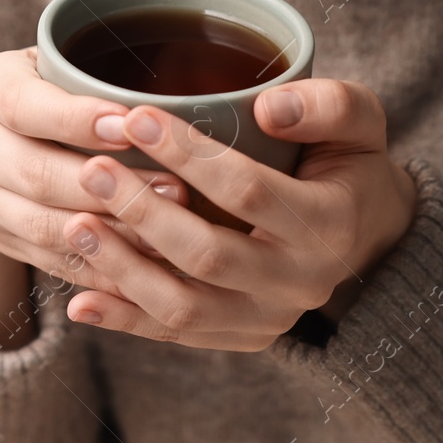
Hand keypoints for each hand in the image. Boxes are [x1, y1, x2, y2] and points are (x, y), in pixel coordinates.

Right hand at [0, 48, 188, 347]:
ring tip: (170, 232)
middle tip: (175, 186)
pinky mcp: (3, 244)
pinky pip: (54, 264)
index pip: (24, 107)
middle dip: (108, 187)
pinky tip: (149, 270)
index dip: (76, 119)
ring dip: (112, 234)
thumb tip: (177, 82)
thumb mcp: (38, 66)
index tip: (129, 124)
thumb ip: (86, 72)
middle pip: (37, 176)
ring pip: (46, 227)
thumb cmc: (25, 96)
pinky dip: (102, 271)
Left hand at [59, 79, 416, 350]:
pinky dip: (125, 321)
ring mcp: (269, 319)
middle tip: (91, 170)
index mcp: (330, 225)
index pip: (248, 191)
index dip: (189, 155)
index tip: (135, 117)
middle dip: (143, 212)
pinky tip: (79, 301)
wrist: (366, 235)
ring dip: (124, 270)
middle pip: (207, 256)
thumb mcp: (360, 122)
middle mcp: (300, 283)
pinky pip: (176, 336)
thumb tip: (269, 107)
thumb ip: (327, 105)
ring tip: (75, 226)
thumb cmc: (348, 162)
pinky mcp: (241, 337)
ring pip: (184, 308)